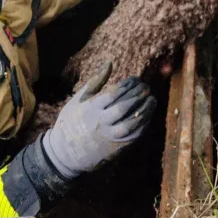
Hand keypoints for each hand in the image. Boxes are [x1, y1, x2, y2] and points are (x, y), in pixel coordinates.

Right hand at [42, 62, 155, 179]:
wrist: (65, 154)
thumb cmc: (72, 121)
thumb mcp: (79, 99)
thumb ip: (96, 81)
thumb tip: (109, 63)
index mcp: (91, 110)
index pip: (112, 95)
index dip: (126, 86)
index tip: (135, 80)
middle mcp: (100, 124)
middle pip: (123, 108)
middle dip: (137, 96)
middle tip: (146, 87)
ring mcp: (108, 137)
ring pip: (130, 123)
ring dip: (144, 110)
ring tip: (152, 99)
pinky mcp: (115, 148)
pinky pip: (132, 136)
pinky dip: (143, 124)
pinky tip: (148, 114)